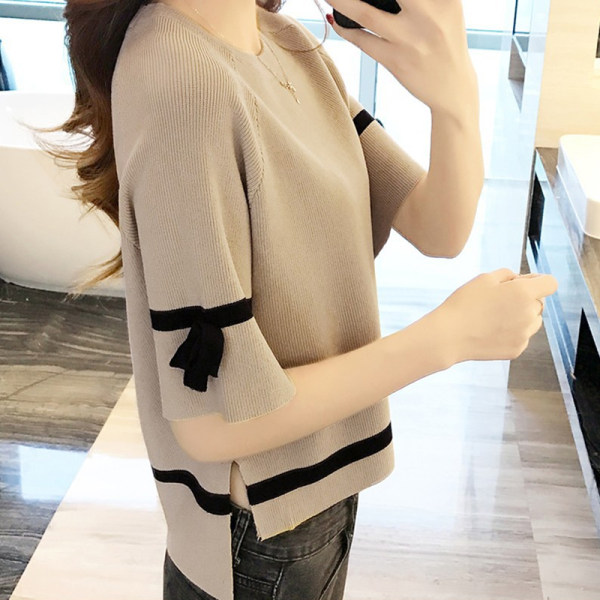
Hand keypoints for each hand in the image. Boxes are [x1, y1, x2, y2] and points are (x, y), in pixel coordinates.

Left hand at [323, 0, 478, 117]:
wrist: (452, 88)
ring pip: (364, 13)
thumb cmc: (445, 42)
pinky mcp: (394, 60)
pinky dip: (344, 28)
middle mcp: (427, 15)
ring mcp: (409, 39)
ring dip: (340, 1)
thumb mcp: (447, 9)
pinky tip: (335, 18)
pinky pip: (361, 40)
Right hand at [434, 268, 558, 362]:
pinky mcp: (517, 349)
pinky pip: (522, 336)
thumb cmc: (464, 304)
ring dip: (521, 316)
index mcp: (523, 293)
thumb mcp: (484, 278)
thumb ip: (509, 274)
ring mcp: (525, 334)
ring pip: (533, 321)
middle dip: (525, 299)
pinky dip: (512, 332)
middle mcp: (530, 314)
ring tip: (494, 317)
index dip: (539, 281)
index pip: (550, 283)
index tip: (524, 283)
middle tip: (498, 301)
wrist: (449, 336)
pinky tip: (491, 330)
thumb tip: (522, 280)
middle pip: (539, 302)